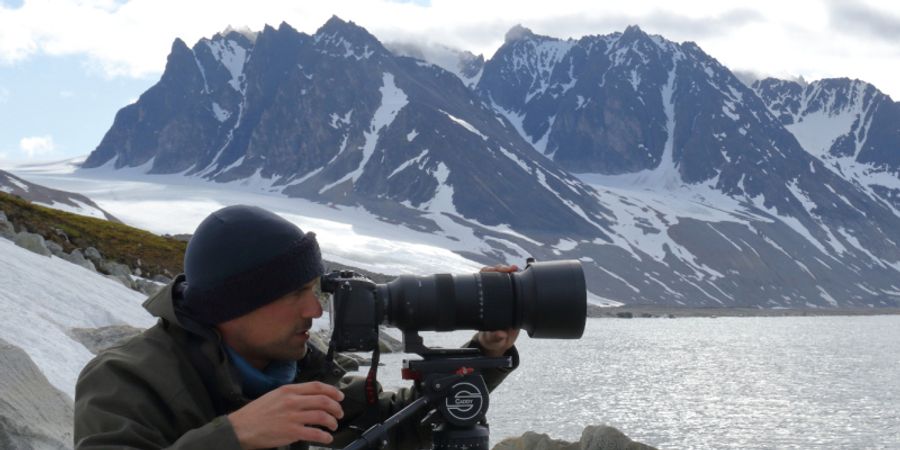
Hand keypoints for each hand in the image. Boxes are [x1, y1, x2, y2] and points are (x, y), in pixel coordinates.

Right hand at [227, 382, 344, 448]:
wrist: (241, 428)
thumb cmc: (256, 413)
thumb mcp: (274, 395)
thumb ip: (292, 395)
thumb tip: (310, 397)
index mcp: (289, 390)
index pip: (317, 386)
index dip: (333, 391)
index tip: (339, 396)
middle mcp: (292, 401)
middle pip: (324, 401)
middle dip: (336, 407)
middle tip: (339, 413)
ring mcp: (292, 417)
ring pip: (322, 416)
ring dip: (332, 422)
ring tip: (333, 426)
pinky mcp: (291, 432)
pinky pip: (315, 433)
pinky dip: (325, 436)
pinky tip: (326, 438)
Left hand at [477, 264, 520, 356]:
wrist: (500, 342)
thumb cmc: (492, 339)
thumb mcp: (492, 340)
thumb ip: (495, 338)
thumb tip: (501, 334)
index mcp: (483, 303)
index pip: (481, 282)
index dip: (487, 274)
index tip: (494, 272)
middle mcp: (491, 297)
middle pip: (492, 276)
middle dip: (500, 269)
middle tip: (509, 269)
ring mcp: (502, 296)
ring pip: (504, 278)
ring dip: (510, 271)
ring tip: (515, 269)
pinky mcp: (513, 299)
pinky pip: (515, 285)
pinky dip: (519, 278)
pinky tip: (524, 275)